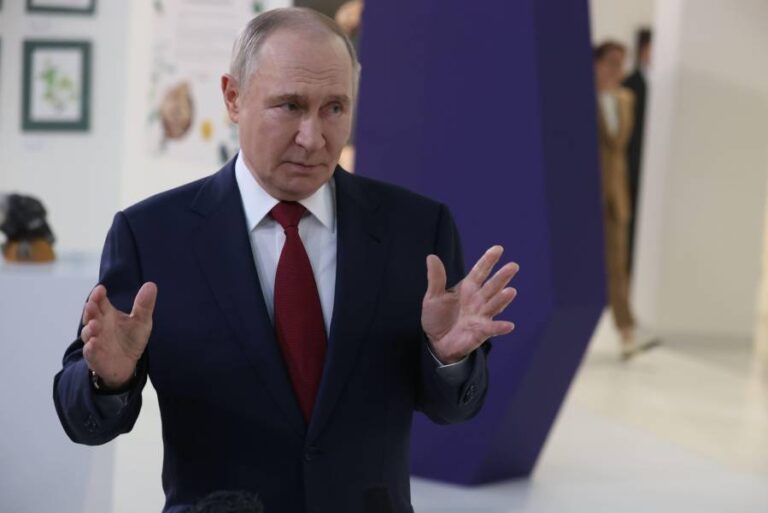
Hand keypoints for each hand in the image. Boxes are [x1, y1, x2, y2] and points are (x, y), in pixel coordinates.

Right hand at [80, 282, 157, 388]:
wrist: (127, 364)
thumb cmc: (131, 339)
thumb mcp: (141, 321)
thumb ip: (144, 305)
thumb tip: (151, 284)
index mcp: (108, 314)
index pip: (100, 301)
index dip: (98, 295)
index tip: (101, 289)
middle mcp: (98, 325)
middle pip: (90, 315)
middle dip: (90, 309)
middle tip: (92, 303)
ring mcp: (95, 340)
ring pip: (88, 333)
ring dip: (90, 329)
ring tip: (95, 324)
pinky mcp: (95, 356)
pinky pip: (90, 351)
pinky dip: (91, 347)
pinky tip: (93, 343)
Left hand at [421, 246, 517, 363]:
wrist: (436, 342)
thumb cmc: (437, 317)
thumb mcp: (433, 297)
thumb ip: (436, 278)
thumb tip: (431, 257)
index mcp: (468, 288)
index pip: (480, 271)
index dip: (488, 260)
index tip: (498, 249)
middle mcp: (478, 300)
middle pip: (491, 286)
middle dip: (502, 277)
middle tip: (513, 266)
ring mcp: (481, 315)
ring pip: (494, 305)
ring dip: (503, 299)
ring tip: (511, 291)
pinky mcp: (480, 332)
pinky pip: (492, 329)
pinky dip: (500, 327)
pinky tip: (509, 325)